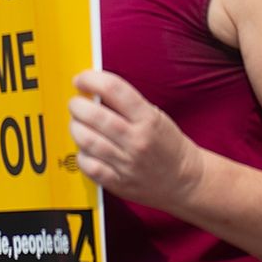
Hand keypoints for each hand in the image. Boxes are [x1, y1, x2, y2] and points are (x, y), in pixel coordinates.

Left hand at [69, 69, 201, 209]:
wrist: (185, 180)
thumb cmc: (167, 145)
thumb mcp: (155, 116)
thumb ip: (126, 104)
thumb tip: (93, 89)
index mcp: (148, 119)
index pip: (115, 90)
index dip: (92, 80)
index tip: (82, 79)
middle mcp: (137, 140)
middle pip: (96, 116)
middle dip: (78, 105)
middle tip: (76, 103)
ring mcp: (127, 163)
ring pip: (88, 140)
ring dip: (76, 127)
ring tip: (77, 124)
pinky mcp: (118, 182)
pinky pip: (89, 166)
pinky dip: (81, 155)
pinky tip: (85, 149)